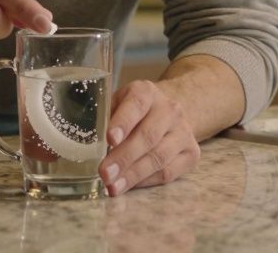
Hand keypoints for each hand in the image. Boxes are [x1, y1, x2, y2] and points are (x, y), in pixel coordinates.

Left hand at [100, 80, 200, 195]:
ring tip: (113, 187)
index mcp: (146, 92)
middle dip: (124, 158)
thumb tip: (85, 144)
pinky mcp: (191, 153)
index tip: (109, 138)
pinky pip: (168, 173)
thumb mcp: (117, 104)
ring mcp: (184, 131)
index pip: (136, 105)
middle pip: (148, 136)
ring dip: (133, 175)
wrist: (167, 114)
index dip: (123, 122)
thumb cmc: (132, 112)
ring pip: (159, 157)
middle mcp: (170, 109)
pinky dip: (146, 182)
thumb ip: (104, 118)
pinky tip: (129, 185)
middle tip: (104, 174)